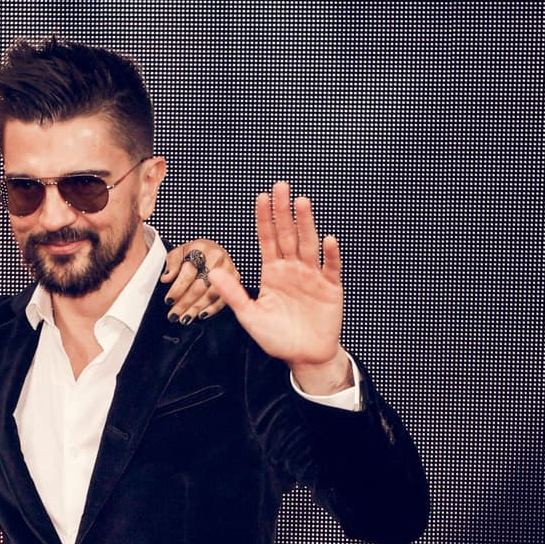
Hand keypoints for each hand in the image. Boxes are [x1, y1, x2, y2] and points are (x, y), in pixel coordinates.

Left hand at [160, 239, 234, 321]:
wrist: (212, 249)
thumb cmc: (195, 253)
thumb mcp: (179, 253)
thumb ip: (172, 265)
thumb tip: (166, 278)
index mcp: (200, 249)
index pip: (188, 273)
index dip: (177, 289)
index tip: (169, 300)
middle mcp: (216, 258)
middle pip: (199, 286)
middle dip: (185, 303)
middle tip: (174, 314)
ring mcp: (227, 268)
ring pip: (211, 294)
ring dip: (196, 309)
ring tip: (185, 317)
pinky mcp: (235, 278)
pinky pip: (224, 297)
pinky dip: (212, 309)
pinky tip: (201, 314)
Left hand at [205, 184, 348, 386]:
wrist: (304, 357)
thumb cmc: (277, 337)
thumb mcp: (250, 317)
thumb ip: (234, 294)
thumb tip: (213, 272)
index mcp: (272, 272)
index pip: (267, 240)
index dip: (264, 219)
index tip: (261, 197)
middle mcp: (292, 269)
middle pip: (287, 235)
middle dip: (284, 212)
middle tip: (281, 186)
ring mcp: (312, 276)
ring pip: (308, 245)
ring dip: (306, 224)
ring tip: (302, 202)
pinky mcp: (330, 288)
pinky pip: (330, 268)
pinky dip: (330, 255)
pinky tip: (327, 240)